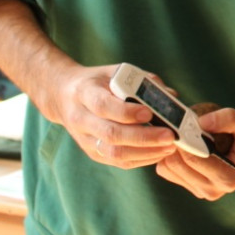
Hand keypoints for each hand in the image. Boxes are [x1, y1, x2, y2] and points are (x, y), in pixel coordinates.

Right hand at [48, 64, 178, 168]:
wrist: (63, 96)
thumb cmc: (98, 82)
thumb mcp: (114, 72)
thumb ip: (141, 81)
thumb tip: (171, 95)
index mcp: (84, 93)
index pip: (103, 106)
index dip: (126, 112)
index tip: (149, 113)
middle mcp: (81, 119)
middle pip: (111, 134)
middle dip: (144, 137)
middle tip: (169, 135)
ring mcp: (85, 139)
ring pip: (114, 153)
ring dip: (145, 152)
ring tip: (169, 147)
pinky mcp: (92, 152)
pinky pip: (117, 162)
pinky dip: (140, 159)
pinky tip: (158, 153)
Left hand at [155, 105, 234, 198]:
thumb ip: (228, 119)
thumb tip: (200, 122)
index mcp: (227, 178)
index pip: (194, 158)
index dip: (183, 138)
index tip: (180, 121)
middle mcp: (213, 190)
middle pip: (176, 165)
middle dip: (174, 143)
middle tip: (178, 124)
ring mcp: (202, 191)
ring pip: (168, 169)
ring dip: (170, 150)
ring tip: (182, 134)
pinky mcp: (193, 188)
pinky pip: (169, 172)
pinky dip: (170, 156)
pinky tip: (183, 144)